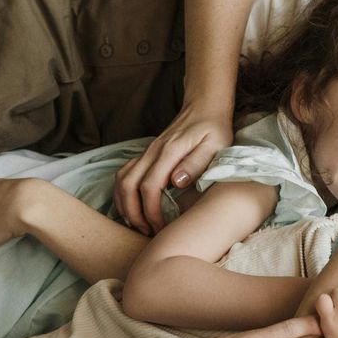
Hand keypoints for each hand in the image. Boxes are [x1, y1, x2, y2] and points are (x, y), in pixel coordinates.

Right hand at [113, 109, 232, 234]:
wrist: (204, 106)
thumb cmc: (214, 129)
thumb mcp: (215, 145)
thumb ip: (196, 163)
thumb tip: (176, 182)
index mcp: (170, 152)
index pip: (150, 186)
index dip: (152, 211)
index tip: (161, 227)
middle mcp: (152, 152)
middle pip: (128, 185)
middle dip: (134, 213)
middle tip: (147, 232)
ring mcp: (146, 152)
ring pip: (121, 180)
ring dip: (125, 205)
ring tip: (138, 225)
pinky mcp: (145, 155)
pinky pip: (124, 175)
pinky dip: (123, 194)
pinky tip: (132, 208)